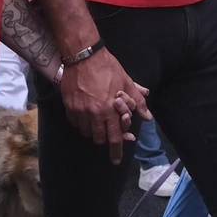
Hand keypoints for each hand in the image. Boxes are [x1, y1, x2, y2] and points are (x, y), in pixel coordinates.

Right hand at [61, 49, 151, 163]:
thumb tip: (147, 117)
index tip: (116, 160)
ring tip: (96, 123)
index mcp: (110, 110)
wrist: (84, 55)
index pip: (114, 138)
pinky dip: (80, 124)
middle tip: (107, 133)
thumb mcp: (126, 82)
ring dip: (92, 132)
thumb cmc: (108, 68)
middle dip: (105, 139)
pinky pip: (74, 123)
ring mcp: (80, 111)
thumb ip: (138, 101)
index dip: (116, 152)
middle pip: (99, 139)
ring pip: (86, 133)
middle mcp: (94, 114)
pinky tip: (85, 117)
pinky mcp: (69, 105)